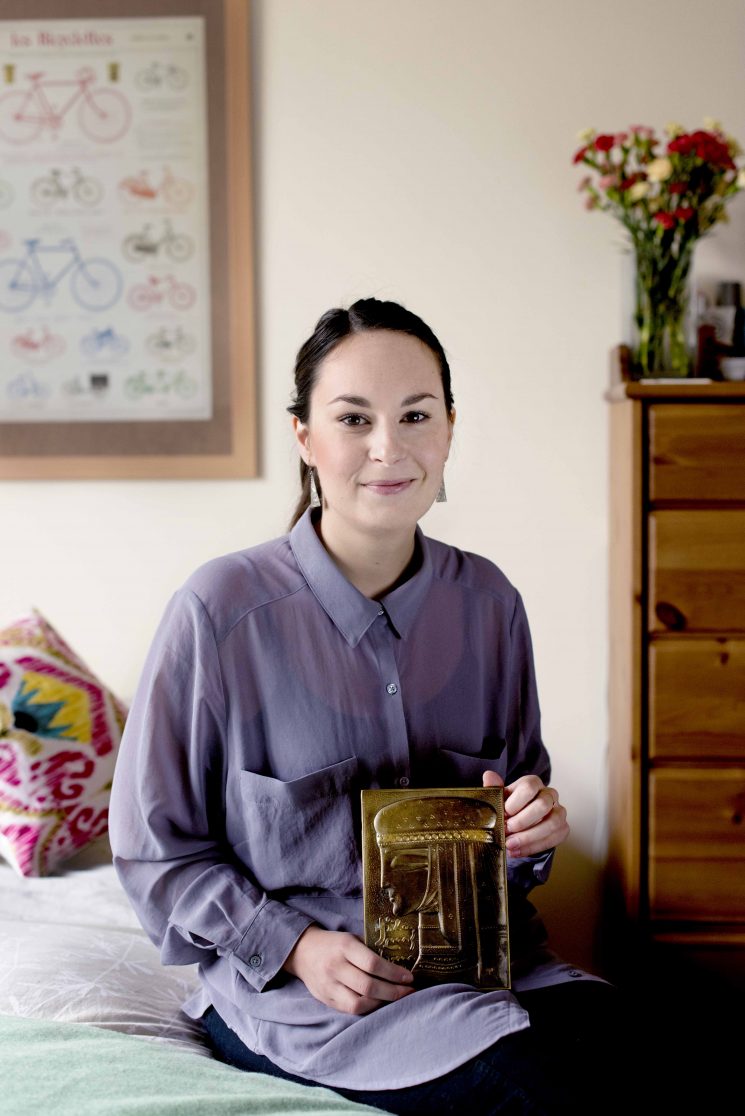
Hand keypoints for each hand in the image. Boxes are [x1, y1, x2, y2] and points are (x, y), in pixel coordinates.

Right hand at [283, 925, 414, 1014]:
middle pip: (368, 986)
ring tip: (395, 999)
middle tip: (409, 992)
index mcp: (344, 947)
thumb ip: (370, 950)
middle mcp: (335, 967)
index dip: (394, 973)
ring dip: (381, 1003)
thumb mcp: (351, 938)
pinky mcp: (326, 999)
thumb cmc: (333, 943)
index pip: (373, 964)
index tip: (409, 978)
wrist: (302, 951)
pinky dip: (367, 1008)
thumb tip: (399, 963)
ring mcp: (329, 986)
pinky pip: (350, 1009)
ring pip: (359, 1003)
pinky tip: (378, 1003)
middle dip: (393, 992)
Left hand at [482, 770, 568, 857]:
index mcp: (533, 783)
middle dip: (522, 821)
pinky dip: (533, 847)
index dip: (515, 802)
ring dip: (529, 837)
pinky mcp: (562, 828)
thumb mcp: (500, 797)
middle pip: (543, 805)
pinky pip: (553, 839)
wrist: (521, 824)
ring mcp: (559, 811)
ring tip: (510, 844)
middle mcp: (549, 795)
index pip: (529, 787)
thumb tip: (488, 776)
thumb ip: (494, 788)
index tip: (504, 814)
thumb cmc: (510, 807)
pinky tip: (517, 851)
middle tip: (506, 831)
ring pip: (552, 823)